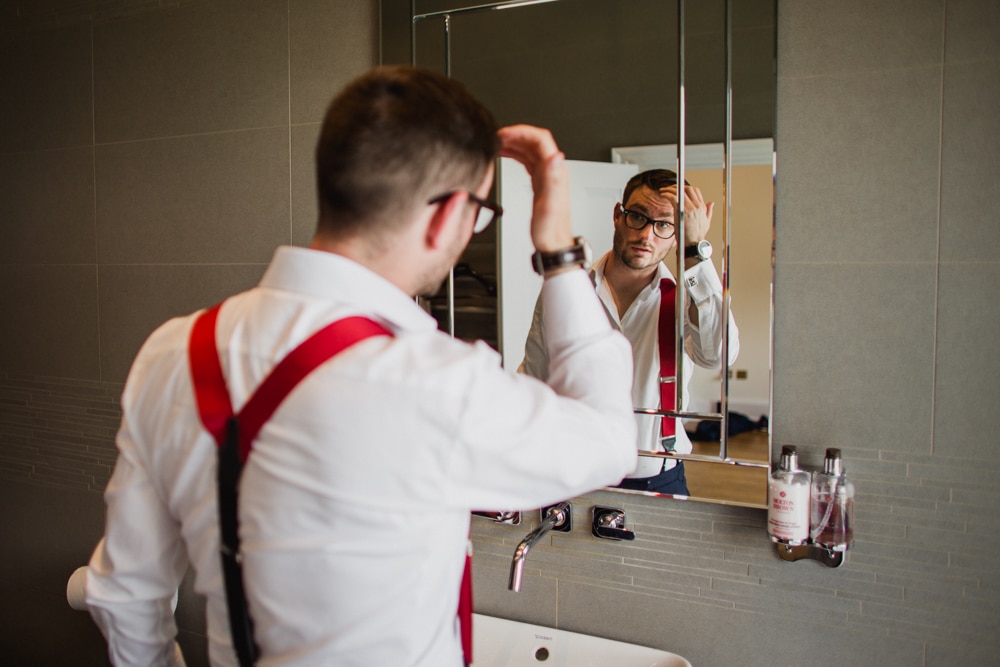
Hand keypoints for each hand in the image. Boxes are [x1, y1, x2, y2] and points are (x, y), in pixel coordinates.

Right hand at [498, 125, 573, 252]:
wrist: (553, 244)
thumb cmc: (550, 230)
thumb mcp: (550, 206)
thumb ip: (554, 181)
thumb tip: (556, 156)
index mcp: (554, 171)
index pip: (540, 139)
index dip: (521, 132)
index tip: (504, 134)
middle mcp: (552, 170)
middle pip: (534, 141)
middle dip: (515, 135)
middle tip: (495, 137)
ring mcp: (546, 175)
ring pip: (529, 149)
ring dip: (513, 142)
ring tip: (496, 143)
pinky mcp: (540, 182)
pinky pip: (527, 161)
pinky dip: (515, 154)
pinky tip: (505, 155)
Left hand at [660, 184, 713, 244]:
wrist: (693, 243)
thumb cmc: (698, 235)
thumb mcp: (707, 221)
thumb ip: (709, 211)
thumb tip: (711, 203)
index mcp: (702, 207)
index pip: (695, 190)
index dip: (686, 187)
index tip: (679, 189)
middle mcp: (696, 205)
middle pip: (687, 188)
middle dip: (677, 186)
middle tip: (669, 189)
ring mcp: (689, 208)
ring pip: (679, 191)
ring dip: (670, 189)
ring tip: (663, 190)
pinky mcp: (681, 211)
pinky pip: (673, 197)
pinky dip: (667, 194)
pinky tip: (663, 194)